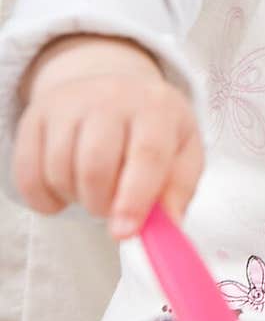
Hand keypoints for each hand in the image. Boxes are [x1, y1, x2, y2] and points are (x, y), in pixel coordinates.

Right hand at [12, 36, 203, 240]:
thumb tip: (168, 225)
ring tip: (93, 190)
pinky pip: (27, 173)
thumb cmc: (152, 129)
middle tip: (111, 208)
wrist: (113, 88)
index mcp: (156, 108)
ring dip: (75, 198)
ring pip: (59, 171)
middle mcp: (112, 97)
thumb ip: (178, 190)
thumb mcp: (182, 151)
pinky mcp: (35, 115)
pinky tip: (64, 192)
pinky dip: (44, 198)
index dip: (134, 200)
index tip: (124, 233)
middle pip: (95, 166)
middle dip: (101, 204)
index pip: (146, 154)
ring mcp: (69, 103)